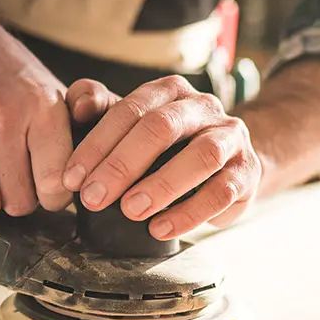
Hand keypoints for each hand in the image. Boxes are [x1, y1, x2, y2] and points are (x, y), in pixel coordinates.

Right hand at [0, 10, 73, 218]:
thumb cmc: (10, 74)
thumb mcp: (55, 91)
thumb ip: (80, 128)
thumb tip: (92, 173)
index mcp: (43, 108)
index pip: (56, 185)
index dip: (53, 199)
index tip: (46, 192)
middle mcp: (5, 118)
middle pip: (19, 202)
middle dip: (18, 200)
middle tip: (13, 181)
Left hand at [61, 76, 262, 240]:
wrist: (227, 162)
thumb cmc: (168, 146)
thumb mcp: (131, 124)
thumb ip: (98, 106)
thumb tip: (78, 105)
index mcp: (170, 90)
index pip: (130, 109)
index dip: (97, 144)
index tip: (72, 178)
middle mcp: (203, 107)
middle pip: (163, 127)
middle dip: (123, 164)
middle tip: (94, 198)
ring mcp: (230, 137)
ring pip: (202, 156)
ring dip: (162, 185)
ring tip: (130, 211)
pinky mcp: (247, 171)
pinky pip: (222, 192)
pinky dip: (189, 213)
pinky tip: (161, 229)